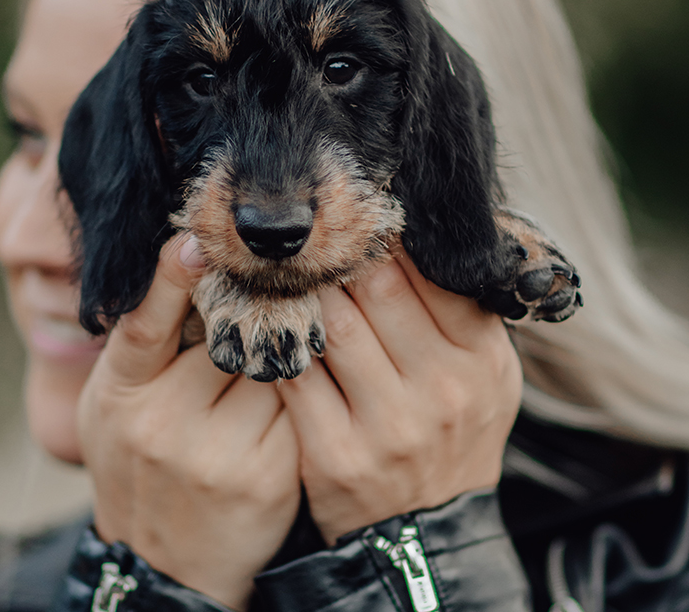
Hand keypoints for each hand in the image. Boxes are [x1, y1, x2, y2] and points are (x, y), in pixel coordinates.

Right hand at [76, 235, 299, 610]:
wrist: (164, 563)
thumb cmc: (137, 464)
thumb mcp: (115, 405)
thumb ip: (141, 346)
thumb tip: (183, 267)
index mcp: (121, 392)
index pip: (144, 324)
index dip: (167, 277)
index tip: (193, 241)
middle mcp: (163, 422)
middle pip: (228, 335)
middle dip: (249, 314)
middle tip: (268, 295)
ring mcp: (216, 452)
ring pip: (271, 366)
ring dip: (279, 354)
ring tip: (269, 362)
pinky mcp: (267, 474)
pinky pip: (297, 406)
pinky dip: (298, 394)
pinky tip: (291, 403)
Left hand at [279, 250, 521, 544]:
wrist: (428, 533)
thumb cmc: (453, 435)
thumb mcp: (487, 377)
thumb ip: (465, 314)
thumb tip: (422, 240)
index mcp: (482, 362)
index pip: (434, 277)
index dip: (395, 243)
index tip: (367, 224)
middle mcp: (441, 391)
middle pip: (380, 290)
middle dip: (345, 258)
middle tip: (319, 239)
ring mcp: (387, 425)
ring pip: (336, 325)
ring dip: (309, 292)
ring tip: (292, 272)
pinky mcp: (336, 452)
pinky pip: (299, 375)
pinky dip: (282, 342)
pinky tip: (271, 322)